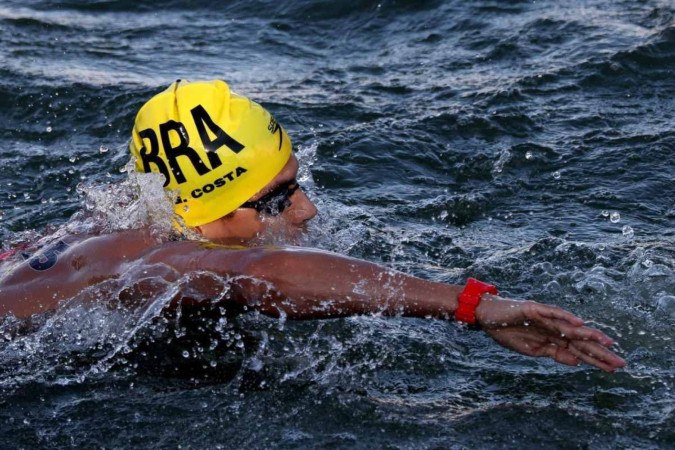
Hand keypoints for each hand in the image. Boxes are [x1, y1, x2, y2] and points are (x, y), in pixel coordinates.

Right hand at [475, 295, 625, 371]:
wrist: (486, 316)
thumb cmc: (506, 331)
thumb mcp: (532, 350)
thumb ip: (554, 353)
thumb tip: (577, 362)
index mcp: (553, 338)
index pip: (579, 350)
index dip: (596, 359)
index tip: (613, 369)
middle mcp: (553, 326)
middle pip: (580, 340)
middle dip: (600, 351)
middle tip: (620, 362)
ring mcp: (545, 317)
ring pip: (571, 327)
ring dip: (589, 334)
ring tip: (608, 342)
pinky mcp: (534, 308)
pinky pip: (552, 313)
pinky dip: (565, 317)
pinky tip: (579, 323)